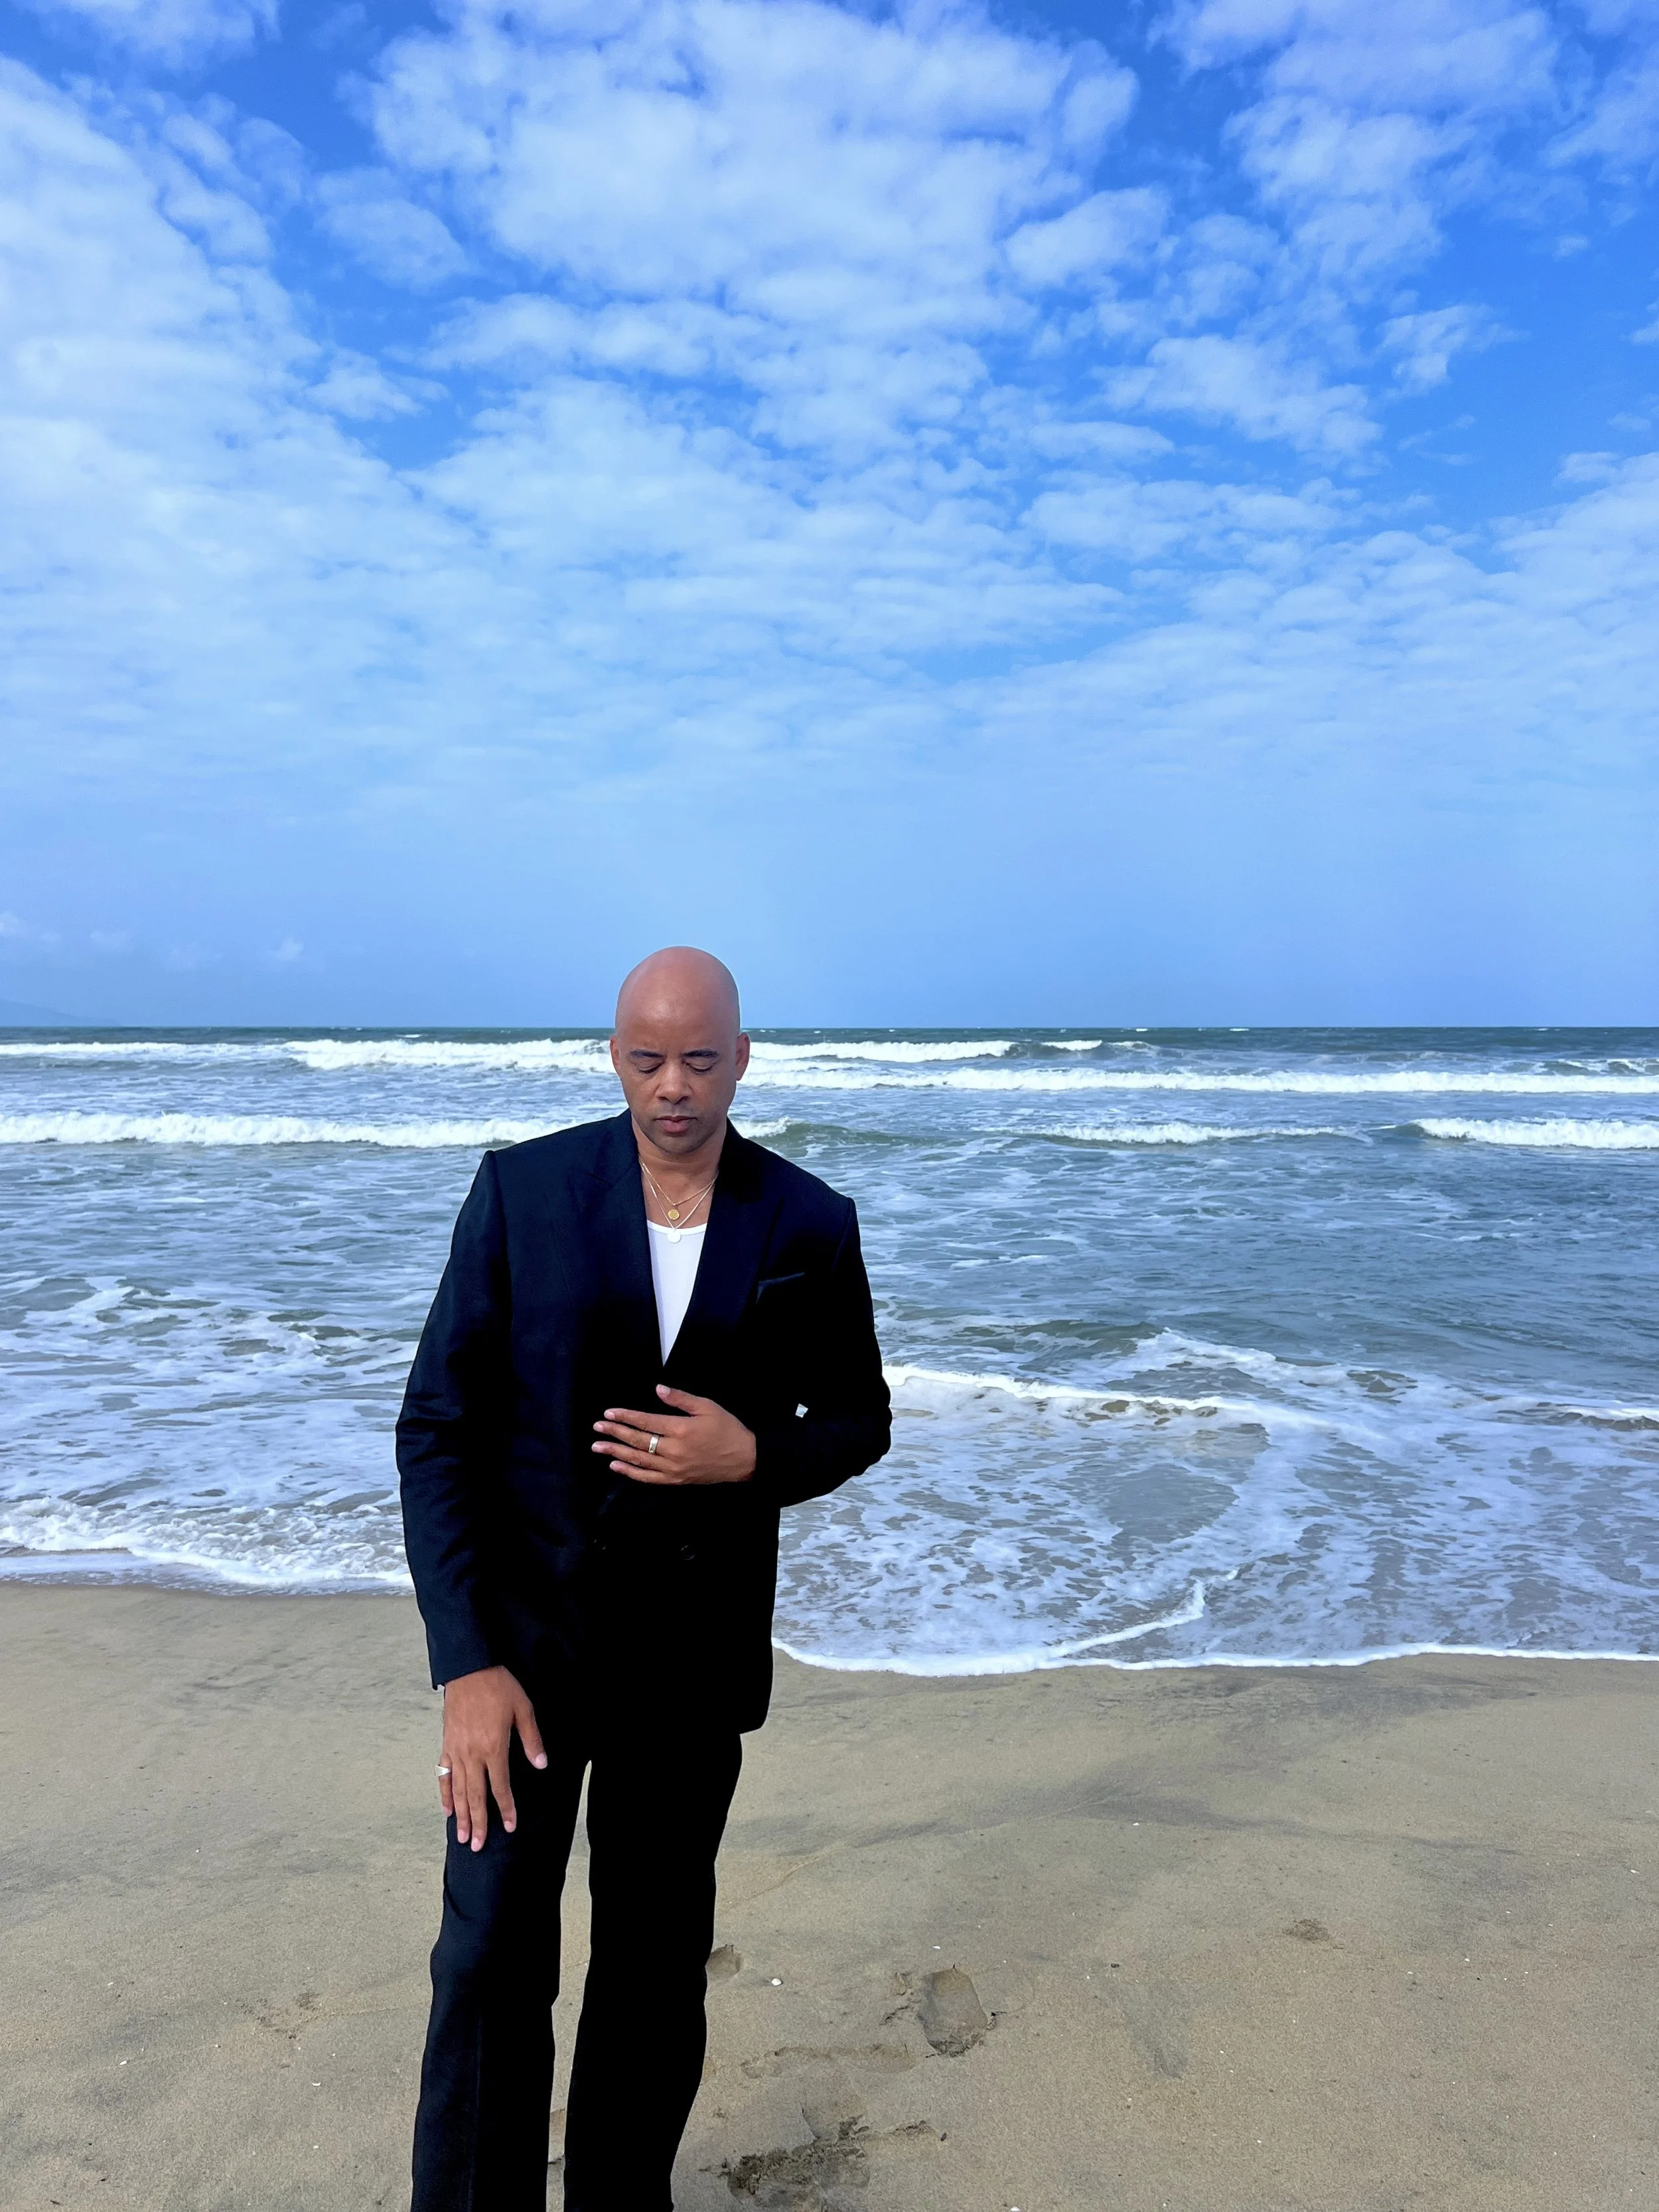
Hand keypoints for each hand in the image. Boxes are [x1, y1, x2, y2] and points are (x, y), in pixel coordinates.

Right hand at [437, 1664, 546, 1850]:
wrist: (469, 1668)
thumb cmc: (499, 1686)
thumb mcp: (523, 1709)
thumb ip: (531, 1740)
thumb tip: (541, 1766)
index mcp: (494, 1747)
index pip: (500, 1787)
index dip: (505, 1809)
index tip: (509, 1827)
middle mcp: (473, 1754)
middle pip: (476, 1795)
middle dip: (479, 1822)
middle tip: (479, 1846)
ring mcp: (457, 1750)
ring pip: (458, 1790)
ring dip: (461, 1815)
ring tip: (463, 1837)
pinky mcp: (447, 1744)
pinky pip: (444, 1774)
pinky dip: (445, 1793)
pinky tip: (447, 1809)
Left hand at [592, 1385, 756, 1485]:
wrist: (744, 1459)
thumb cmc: (727, 1429)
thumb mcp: (707, 1406)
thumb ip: (681, 1398)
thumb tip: (658, 1389)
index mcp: (680, 1429)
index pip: (646, 1422)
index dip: (625, 1417)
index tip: (608, 1413)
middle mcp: (673, 1450)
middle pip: (638, 1441)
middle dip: (615, 1433)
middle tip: (597, 1428)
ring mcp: (673, 1468)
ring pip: (638, 1461)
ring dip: (616, 1453)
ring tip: (598, 1447)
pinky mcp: (676, 1480)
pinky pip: (648, 1478)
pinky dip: (630, 1473)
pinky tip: (616, 1467)